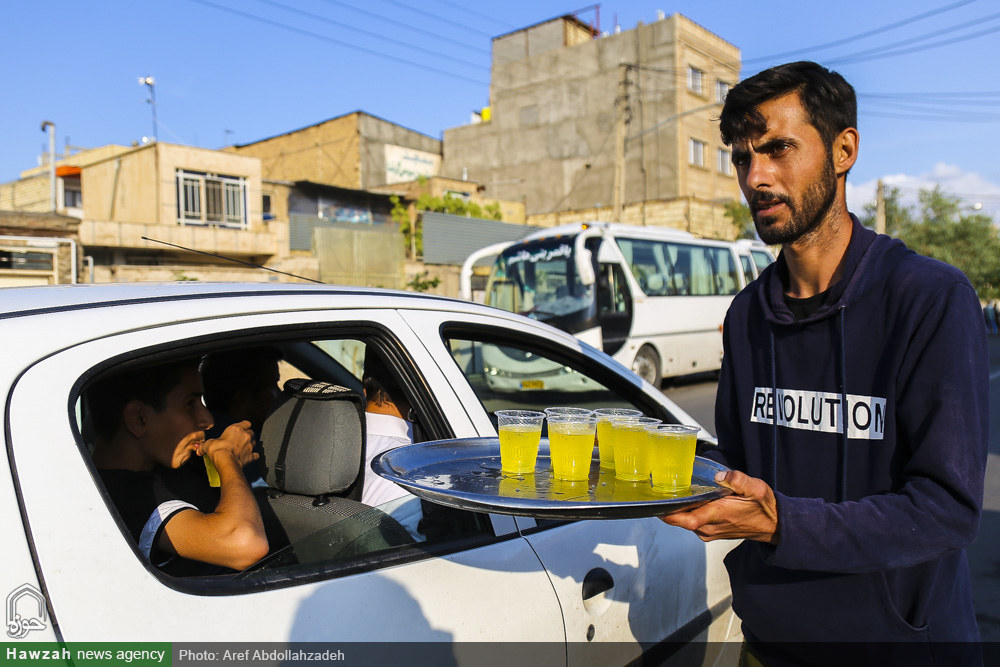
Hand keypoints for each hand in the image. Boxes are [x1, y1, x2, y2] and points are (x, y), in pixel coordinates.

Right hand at [198, 420, 257, 467]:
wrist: (226, 462)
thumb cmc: (218, 450)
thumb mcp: (208, 444)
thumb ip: (204, 446)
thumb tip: (199, 450)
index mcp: (236, 429)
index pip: (246, 423)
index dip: (244, 426)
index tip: (240, 429)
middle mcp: (245, 435)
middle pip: (251, 432)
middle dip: (247, 435)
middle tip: (239, 440)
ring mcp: (250, 445)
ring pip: (254, 442)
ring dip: (250, 444)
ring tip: (243, 448)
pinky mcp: (251, 455)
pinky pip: (255, 455)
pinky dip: (253, 456)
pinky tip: (248, 457)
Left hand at [660, 470, 778, 543]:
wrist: (772, 525)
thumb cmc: (763, 507)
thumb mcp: (756, 488)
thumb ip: (738, 479)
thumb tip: (720, 476)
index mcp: (718, 515)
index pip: (687, 519)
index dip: (669, 513)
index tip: (657, 504)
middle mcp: (710, 527)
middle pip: (680, 520)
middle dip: (668, 507)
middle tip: (659, 491)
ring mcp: (709, 531)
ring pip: (684, 521)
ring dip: (678, 509)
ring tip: (673, 493)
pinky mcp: (710, 532)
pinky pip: (691, 522)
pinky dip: (687, 512)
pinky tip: (688, 500)